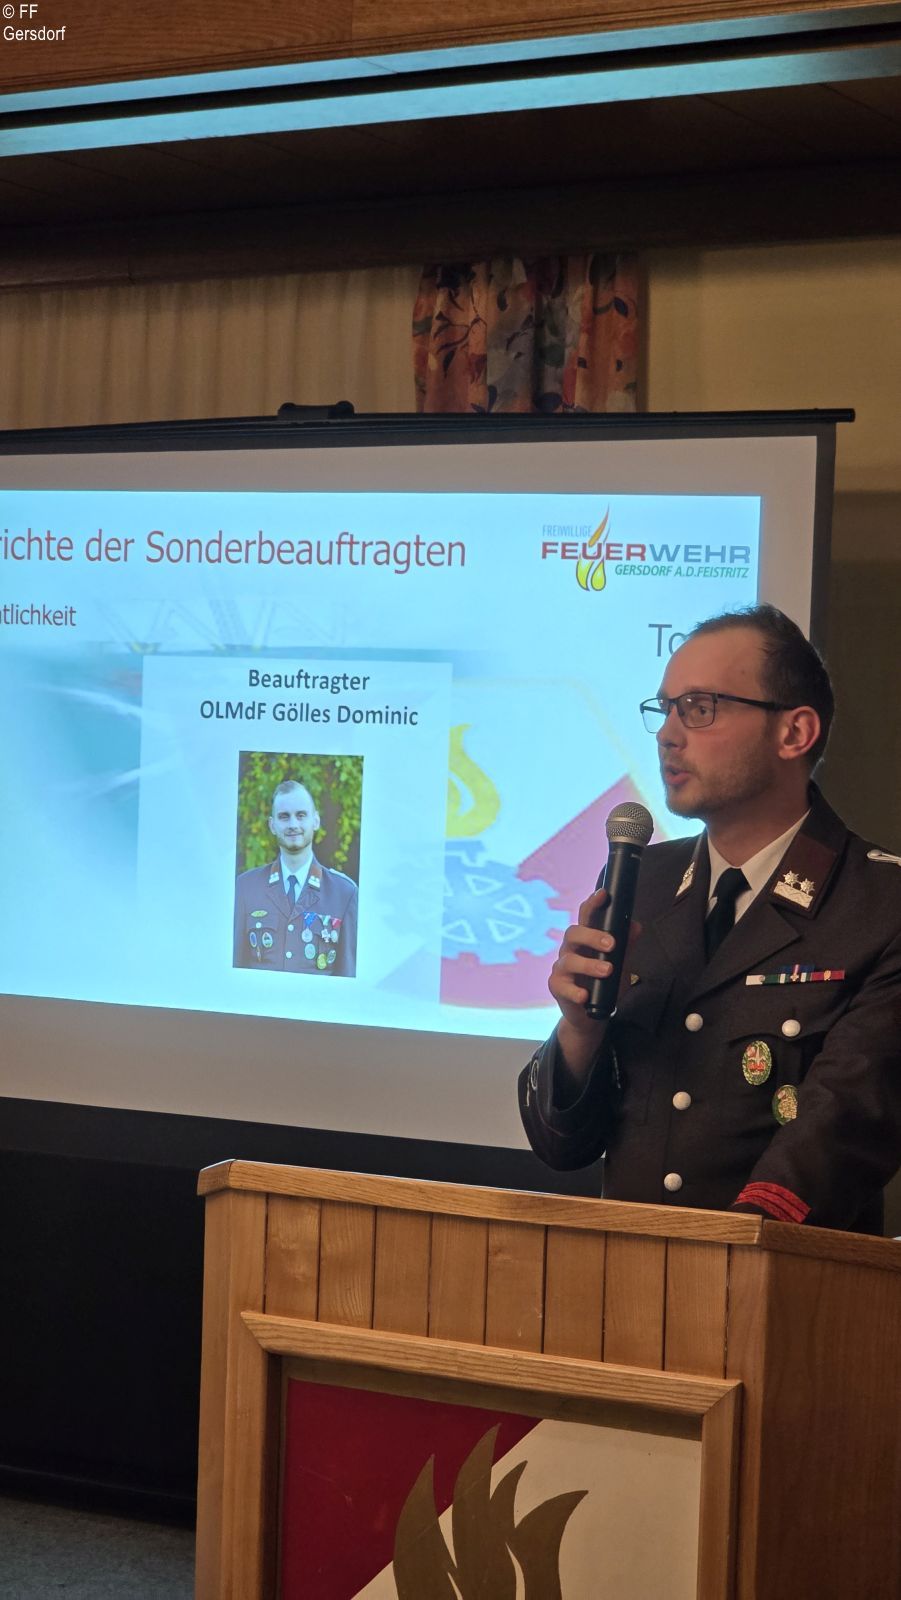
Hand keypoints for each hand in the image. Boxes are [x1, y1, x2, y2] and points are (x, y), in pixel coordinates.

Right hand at [549, 889, 641, 1081]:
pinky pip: (562, 987)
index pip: (586, 916)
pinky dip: (575, 991)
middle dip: (592, 936)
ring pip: (569, 960)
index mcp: (585, 939)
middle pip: (573, 933)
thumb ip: (626, 945)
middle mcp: (570, 950)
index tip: (603, 894)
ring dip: (589, 964)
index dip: (592, 903)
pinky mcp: (557, 987)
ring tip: (607, 970)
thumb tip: (636, 926)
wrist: (591, 1014)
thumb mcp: (619, 963)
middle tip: (611, 944)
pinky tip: (585, 995)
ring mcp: (562, 968)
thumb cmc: (603, 983)